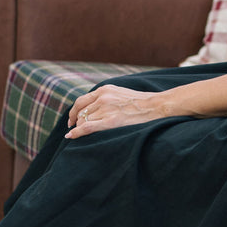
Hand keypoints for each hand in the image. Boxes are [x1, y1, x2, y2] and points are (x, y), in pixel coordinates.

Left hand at [65, 85, 187, 138]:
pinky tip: (70, 136)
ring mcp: (106, 109)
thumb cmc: (141, 102)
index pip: (81, 101)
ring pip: (83, 120)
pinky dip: (76, 132)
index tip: (72, 120)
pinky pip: (86, 127)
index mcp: (105, 90)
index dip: (73, 112)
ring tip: (79, 135)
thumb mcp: (120, 93)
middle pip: (80, 112)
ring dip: (80, 128)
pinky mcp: (111, 121)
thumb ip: (107, 97)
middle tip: (75, 130)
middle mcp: (102, 98)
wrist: (156, 106)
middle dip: (77, 122)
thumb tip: (95, 107)